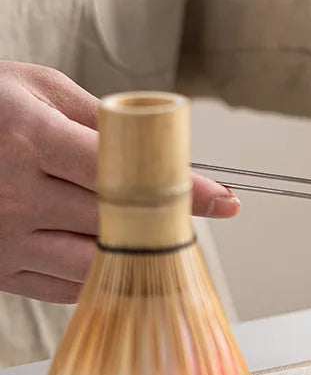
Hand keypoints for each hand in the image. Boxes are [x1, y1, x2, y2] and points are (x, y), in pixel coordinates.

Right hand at [0, 62, 238, 302]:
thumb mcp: (32, 87)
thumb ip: (95, 117)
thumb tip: (153, 145)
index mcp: (29, 140)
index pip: (127, 175)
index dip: (183, 190)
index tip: (225, 201)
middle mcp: (15, 196)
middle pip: (119, 223)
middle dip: (169, 222)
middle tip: (201, 215)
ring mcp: (2, 240)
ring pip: (97, 264)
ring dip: (140, 254)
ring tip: (163, 237)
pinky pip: (65, 287)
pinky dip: (102, 276)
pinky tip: (120, 258)